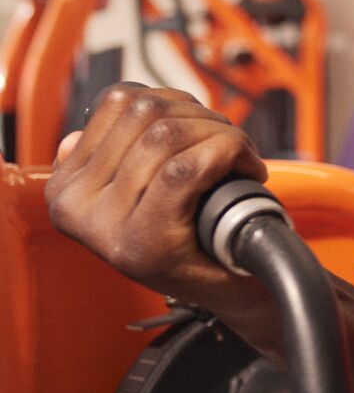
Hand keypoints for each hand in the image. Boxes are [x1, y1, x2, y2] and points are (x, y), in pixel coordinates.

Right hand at [44, 83, 269, 312]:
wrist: (235, 291)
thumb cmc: (195, 241)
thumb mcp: (140, 194)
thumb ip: (115, 156)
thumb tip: (93, 123)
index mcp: (66, 187)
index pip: (118, 102)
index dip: (176, 101)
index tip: (204, 126)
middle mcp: (75, 205)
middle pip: (146, 113)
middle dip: (204, 117)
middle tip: (231, 144)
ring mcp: (107, 226)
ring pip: (167, 135)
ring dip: (222, 134)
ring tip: (240, 157)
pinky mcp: (145, 240)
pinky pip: (187, 167)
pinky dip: (228, 154)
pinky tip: (247, 170)